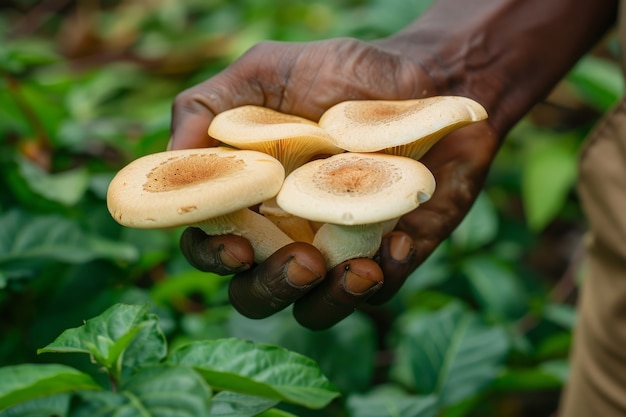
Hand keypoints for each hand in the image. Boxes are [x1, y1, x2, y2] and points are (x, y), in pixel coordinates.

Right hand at [170, 38, 498, 328]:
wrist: (430, 76)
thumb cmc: (343, 71)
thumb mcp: (265, 71)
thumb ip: (207, 107)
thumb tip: (170, 157)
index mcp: (251, 197)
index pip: (212, 242)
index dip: (212, 255)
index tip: (236, 248)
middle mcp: (288, 231)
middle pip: (258, 290)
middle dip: (273, 288)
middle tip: (303, 263)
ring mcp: (338, 248)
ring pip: (316, 306)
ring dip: (330, 300)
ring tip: (357, 271)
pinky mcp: (390, 255)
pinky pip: (381, 289)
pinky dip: (386, 276)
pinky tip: (397, 243)